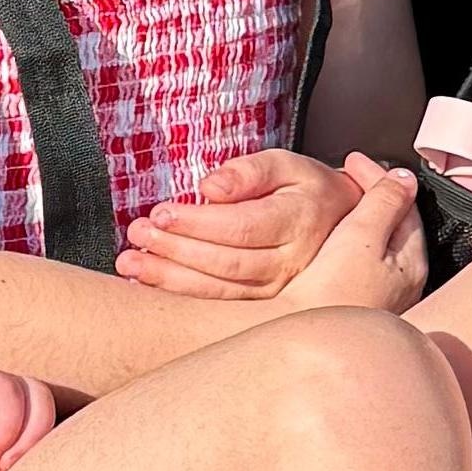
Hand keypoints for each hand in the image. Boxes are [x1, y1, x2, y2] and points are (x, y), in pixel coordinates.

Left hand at [117, 147, 385, 303]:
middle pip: (227, 262)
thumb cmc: (305, 190)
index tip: (162, 213)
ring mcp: (280, 290)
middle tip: (139, 234)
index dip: (198, 223)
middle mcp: (292, 262)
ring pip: (221, 290)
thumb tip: (211, 188)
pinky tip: (151, 284)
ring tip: (133, 261)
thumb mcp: (284, 164)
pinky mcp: (265, 306)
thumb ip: (248, 170)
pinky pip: (220, 306)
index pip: (242, 227)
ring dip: (171, 278)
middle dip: (176, 251)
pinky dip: (182, 297)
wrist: (338, 224)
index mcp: (298, 221)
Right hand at [274, 168, 426, 315]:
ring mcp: (382, 300)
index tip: (354, 162)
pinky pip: (360, 267)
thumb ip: (383, 204)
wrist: (310, 348)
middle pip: (394, 226)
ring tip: (339, 207)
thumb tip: (403, 178)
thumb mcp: (362, 238)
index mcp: (411, 263)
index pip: (404, 205)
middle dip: (373, 197)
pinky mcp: (357, 312)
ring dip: (360, 222)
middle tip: (349, 178)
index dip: (380, 177)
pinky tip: (330, 249)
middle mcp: (403, 284)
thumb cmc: (335, 299)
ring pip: (377, 247)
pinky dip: (348, 247)